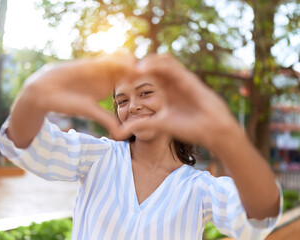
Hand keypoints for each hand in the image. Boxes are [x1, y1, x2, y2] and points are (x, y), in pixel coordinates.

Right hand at [16, 51, 135, 139]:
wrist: (45, 91)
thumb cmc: (66, 104)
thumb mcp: (90, 111)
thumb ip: (106, 119)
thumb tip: (122, 135)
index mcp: (108, 88)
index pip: (131, 82)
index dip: (141, 83)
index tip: (145, 88)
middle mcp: (106, 77)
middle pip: (131, 68)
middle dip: (140, 70)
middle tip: (143, 76)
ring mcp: (100, 68)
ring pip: (123, 59)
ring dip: (131, 63)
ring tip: (132, 70)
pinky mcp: (93, 62)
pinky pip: (111, 56)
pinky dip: (120, 58)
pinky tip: (122, 64)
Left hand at [125, 54, 239, 148]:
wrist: (211, 130)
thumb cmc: (189, 128)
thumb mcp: (159, 124)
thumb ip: (141, 124)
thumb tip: (121, 131)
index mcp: (165, 92)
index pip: (146, 78)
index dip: (132, 76)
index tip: (117, 79)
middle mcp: (171, 83)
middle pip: (151, 66)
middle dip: (136, 65)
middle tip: (119, 68)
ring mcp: (179, 78)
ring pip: (159, 61)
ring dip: (144, 62)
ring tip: (129, 67)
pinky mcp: (187, 77)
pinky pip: (169, 64)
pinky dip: (155, 63)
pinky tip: (141, 69)